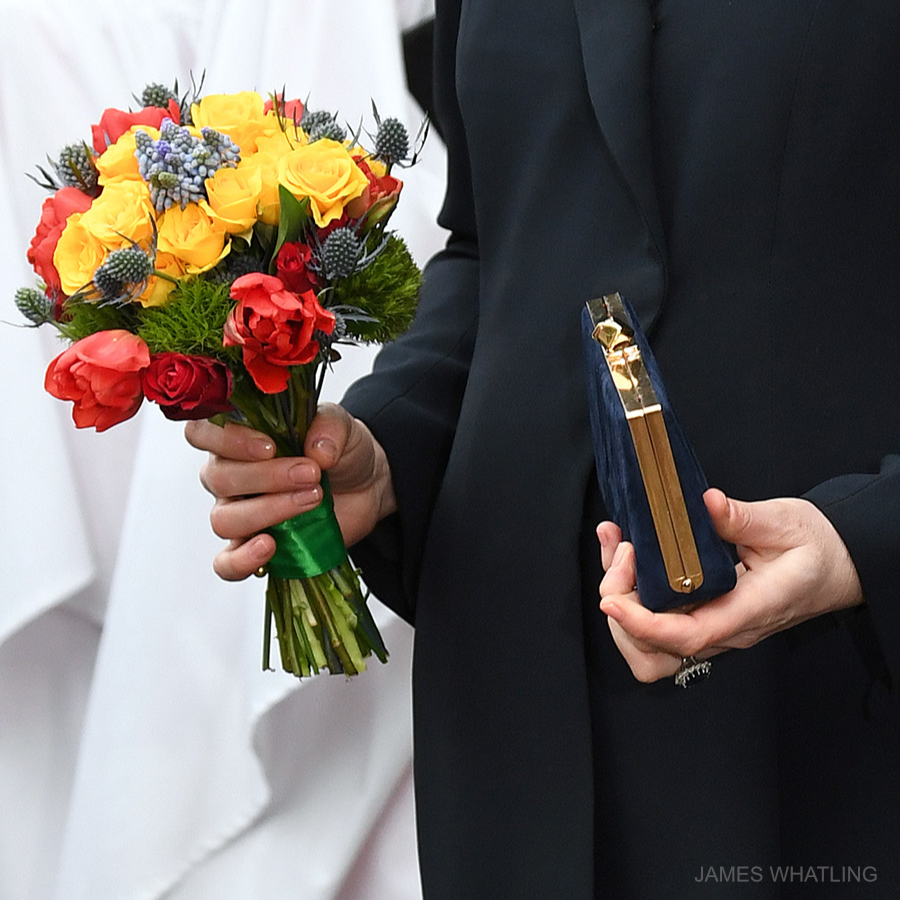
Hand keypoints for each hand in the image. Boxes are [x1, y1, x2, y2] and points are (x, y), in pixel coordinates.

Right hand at [184, 403, 395, 580]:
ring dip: (267, 511)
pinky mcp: (255, 548)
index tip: (270, 447)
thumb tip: (318, 452)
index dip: (228, 440)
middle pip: (218, 478)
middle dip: (267, 477)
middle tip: (311, 474)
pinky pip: (227, 563)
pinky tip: (269, 547)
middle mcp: (230, 476)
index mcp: (239, 439)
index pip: (202, 432)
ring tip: (311, 500)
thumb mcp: (343, 429)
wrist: (364, 487)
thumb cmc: (341, 452)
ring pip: (224, 519)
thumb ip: (329, 429)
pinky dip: (242, 559)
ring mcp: (240, 514)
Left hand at [595, 488, 863, 682]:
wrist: (837, 566)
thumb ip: (743, 518)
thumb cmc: (816, 549)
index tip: (611, 599)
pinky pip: (655, 621)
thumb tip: (707, 504)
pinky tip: (626, 552)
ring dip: (622, 601)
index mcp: (748, 611)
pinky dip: (630, 592)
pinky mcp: (702, 617)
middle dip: (623, 612)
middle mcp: (725, 630)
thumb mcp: (786, 524)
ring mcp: (712, 628)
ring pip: (649, 644)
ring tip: (619, 548)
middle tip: (624, 555)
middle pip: (656, 652)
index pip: (686, 636)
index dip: (641, 624)